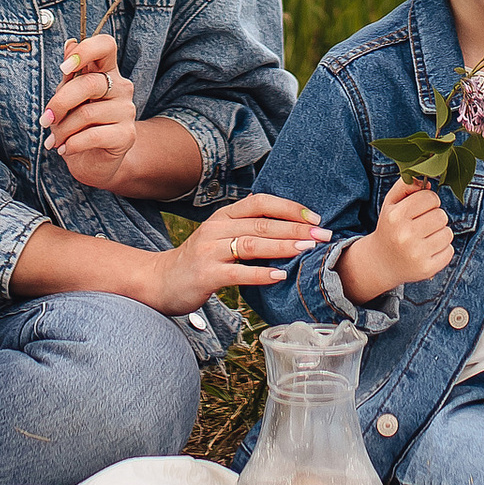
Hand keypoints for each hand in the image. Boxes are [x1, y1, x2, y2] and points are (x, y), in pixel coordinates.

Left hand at [47, 33, 138, 189]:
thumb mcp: (68, 98)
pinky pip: (93, 135)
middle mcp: (121, 87)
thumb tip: (70, 43)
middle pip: (89, 83)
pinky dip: (72, 144)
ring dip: (62, 129)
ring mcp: (127, 111)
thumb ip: (70, 75)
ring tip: (54, 140)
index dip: (85, 51)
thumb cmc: (78, 125)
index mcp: (106, 72)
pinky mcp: (127, 135)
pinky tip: (65, 149)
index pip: (106, 45)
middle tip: (45, 120)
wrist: (93, 162)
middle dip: (60, 102)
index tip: (64, 68)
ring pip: (87, 113)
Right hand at [151, 194, 331, 314]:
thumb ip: (248, 232)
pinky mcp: (206, 275)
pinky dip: (260, 274)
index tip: (315, 218)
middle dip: (295, 229)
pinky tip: (279, 276)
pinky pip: (238, 273)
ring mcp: (209, 251)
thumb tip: (292, 233)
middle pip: (261, 224)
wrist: (160, 281)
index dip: (289, 208)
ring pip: (251, 244)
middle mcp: (216, 229)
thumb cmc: (199, 261)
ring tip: (306, 250)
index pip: (260, 203)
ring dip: (282, 247)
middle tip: (322, 235)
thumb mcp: (220, 238)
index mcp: (223, 217)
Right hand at [340, 181, 454, 303]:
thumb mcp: (390, 203)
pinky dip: (443, 249)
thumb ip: (405, 185)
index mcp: (396, 216)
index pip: (430, 198)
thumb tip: (428, 181)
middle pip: (441, 215)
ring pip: (448, 233)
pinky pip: (449, 251)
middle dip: (435, 217)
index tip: (422, 208)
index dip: (430, 201)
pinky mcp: (426, 269)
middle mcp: (405, 235)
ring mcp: (416, 254)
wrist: (381, 262)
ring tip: (426, 237)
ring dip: (440, 233)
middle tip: (423, 224)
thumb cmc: (390, 227)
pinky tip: (428, 250)